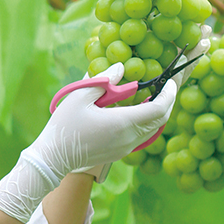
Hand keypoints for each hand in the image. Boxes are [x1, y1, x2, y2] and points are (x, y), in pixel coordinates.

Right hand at [0, 62, 176, 222]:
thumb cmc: (65, 126)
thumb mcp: (80, 96)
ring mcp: (126, 148)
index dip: (169, 94)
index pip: (159, 108)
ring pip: (153, 130)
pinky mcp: (120, 153)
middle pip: (160, 120)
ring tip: (152, 96)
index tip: (169, 81)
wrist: (54, 157)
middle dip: (167, 102)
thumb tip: (122, 66)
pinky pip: (142, 137)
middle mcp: (130, 138)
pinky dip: (146, 122)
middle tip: (165, 86)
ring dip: (157, 113)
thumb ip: (104, 80)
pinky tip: (135, 111)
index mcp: (123, 123)